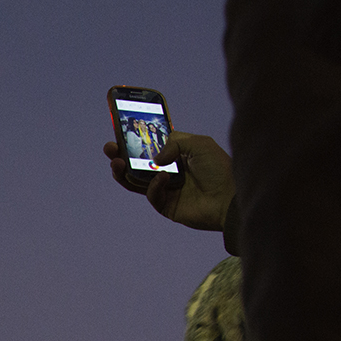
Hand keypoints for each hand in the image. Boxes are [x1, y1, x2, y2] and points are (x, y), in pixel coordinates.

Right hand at [103, 130, 234, 232]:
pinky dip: (153, 186)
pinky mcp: (167, 206)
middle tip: (110, 149)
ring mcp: (167, 190)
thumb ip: (174, 143)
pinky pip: (152, 195)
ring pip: (137, 181)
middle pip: (138, 165)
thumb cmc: (220, 169)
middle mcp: (170, 172)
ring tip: (117, 163)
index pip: (150, 147)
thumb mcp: (199, 143)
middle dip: (121, 156)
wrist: (230, 198)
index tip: (121, 133)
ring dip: (124, 172)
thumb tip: (155, 158)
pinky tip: (162, 178)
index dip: (136, 142)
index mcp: (177, 155)